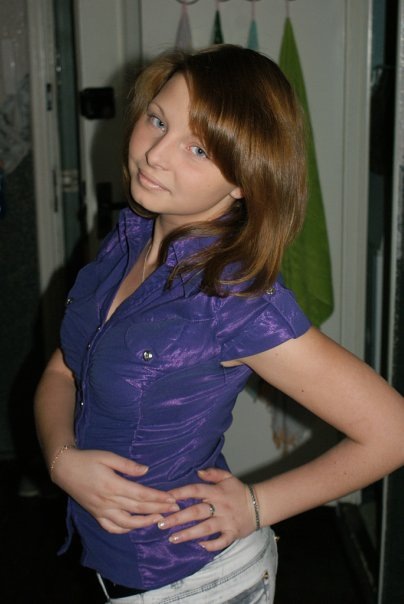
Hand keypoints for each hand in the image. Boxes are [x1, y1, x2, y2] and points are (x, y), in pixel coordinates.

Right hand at [52, 448, 179, 532]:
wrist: (64, 469)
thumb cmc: (88, 459)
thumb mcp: (108, 456)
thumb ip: (128, 465)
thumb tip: (146, 470)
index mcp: (114, 485)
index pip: (141, 495)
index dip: (158, 498)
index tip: (172, 499)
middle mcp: (109, 501)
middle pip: (139, 509)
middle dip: (159, 509)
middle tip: (174, 509)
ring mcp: (102, 510)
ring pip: (127, 523)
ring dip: (145, 522)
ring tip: (159, 519)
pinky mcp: (96, 515)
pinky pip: (112, 528)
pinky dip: (125, 530)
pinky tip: (135, 526)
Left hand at [160, 468, 255, 551]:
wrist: (260, 505)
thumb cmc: (239, 491)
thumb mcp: (228, 477)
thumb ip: (213, 473)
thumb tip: (197, 472)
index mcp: (216, 492)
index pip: (195, 490)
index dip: (180, 493)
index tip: (165, 498)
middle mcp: (220, 506)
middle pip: (196, 511)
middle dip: (178, 518)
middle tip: (161, 523)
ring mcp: (226, 521)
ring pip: (205, 528)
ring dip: (188, 534)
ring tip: (172, 538)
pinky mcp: (233, 533)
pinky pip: (221, 541)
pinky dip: (211, 545)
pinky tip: (199, 547)